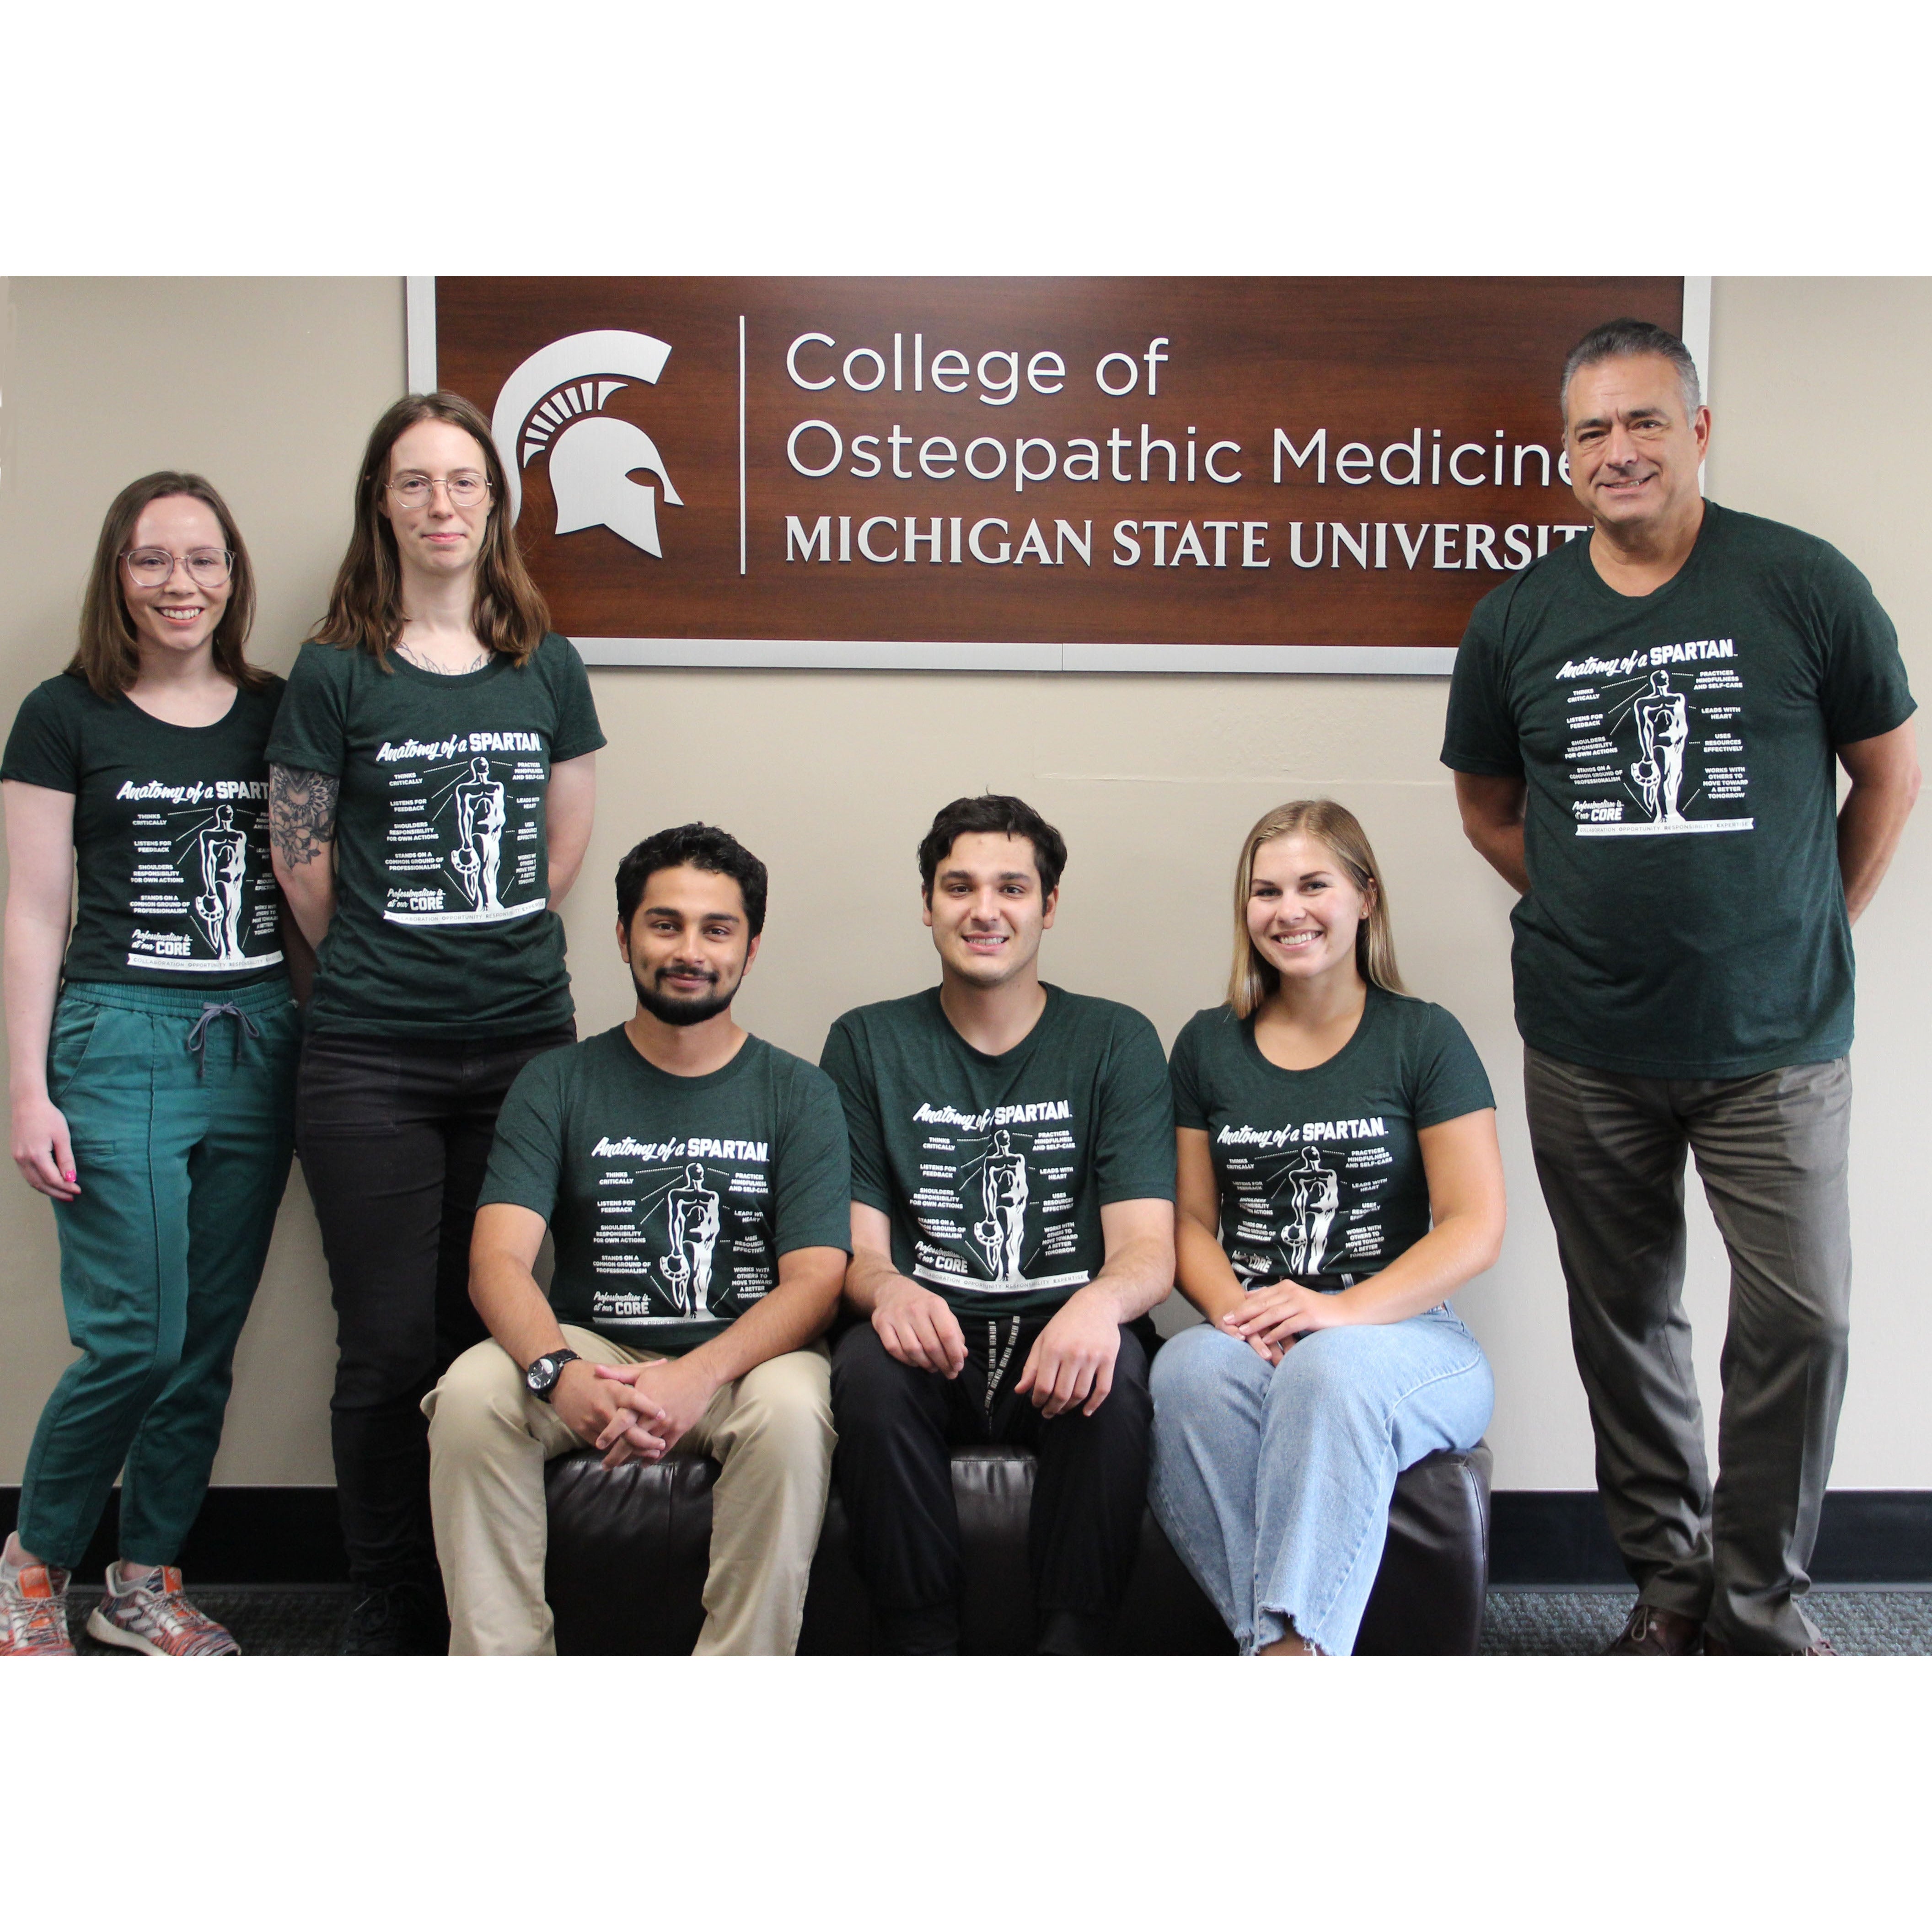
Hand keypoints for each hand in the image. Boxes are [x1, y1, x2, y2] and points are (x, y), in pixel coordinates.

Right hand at [12, 1093, 78, 1199]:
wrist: (27, 1103)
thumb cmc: (48, 1117)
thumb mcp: (62, 1137)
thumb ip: (66, 1159)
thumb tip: (71, 1178)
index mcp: (36, 1155)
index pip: (53, 1179)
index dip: (66, 1187)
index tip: (79, 1190)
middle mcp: (23, 1159)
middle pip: (41, 1184)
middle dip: (57, 1193)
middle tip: (72, 1197)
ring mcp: (17, 1157)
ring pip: (32, 1181)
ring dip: (47, 1190)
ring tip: (62, 1194)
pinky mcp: (16, 1154)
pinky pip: (27, 1174)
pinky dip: (38, 1182)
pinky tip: (48, 1183)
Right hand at [552, 1360, 667, 1469]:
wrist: (559, 1381)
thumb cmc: (590, 1373)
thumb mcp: (614, 1369)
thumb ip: (641, 1369)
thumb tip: (664, 1362)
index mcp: (613, 1389)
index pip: (633, 1399)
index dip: (649, 1407)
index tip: (663, 1415)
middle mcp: (604, 1406)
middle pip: (627, 1429)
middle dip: (646, 1440)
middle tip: (661, 1444)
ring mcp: (593, 1421)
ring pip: (617, 1442)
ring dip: (635, 1450)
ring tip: (652, 1454)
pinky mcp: (584, 1430)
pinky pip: (603, 1445)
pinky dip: (618, 1451)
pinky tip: (631, 1454)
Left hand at [593, 1355, 717, 1460]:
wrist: (699, 1374)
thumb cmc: (668, 1373)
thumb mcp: (641, 1372)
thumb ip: (618, 1374)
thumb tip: (596, 1370)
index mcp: (641, 1401)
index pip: (622, 1421)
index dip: (610, 1434)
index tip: (598, 1445)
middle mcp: (653, 1416)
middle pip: (632, 1440)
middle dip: (617, 1455)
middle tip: (605, 1465)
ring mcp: (667, 1424)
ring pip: (647, 1446)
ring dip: (634, 1457)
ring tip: (621, 1464)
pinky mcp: (679, 1429)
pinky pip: (665, 1448)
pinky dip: (654, 1457)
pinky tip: (644, 1463)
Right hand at [873, 1275, 966, 1377]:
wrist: (893, 1290)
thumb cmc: (923, 1305)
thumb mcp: (942, 1312)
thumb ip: (954, 1332)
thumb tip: (962, 1354)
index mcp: (934, 1304)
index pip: (947, 1334)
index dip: (954, 1354)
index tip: (958, 1367)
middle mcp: (915, 1309)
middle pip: (931, 1345)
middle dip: (942, 1364)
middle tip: (948, 1373)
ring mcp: (896, 1316)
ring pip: (912, 1350)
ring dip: (925, 1364)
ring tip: (933, 1367)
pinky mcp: (881, 1323)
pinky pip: (894, 1349)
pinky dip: (906, 1360)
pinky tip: (915, 1361)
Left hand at [1015, 1290, 1120, 1417]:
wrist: (1096, 1306)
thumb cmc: (1065, 1323)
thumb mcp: (1043, 1339)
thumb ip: (1031, 1366)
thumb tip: (1020, 1390)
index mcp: (1053, 1349)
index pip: (1043, 1385)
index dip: (1038, 1400)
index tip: (1037, 1404)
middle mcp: (1073, 1354)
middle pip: (1062, 1394)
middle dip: (1053, 1408)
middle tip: (1049, 1413)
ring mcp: (1092, 1358)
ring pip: (1081, 1394)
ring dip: (1070, 1407)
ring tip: (1063, 1409)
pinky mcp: (1108, 1360)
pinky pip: (1102, 1389)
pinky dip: (1094, 1404)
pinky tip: (1086, 1411)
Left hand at [1222, 1281, 1354, 1353]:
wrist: (1343, 1311)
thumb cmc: (1316, 1308)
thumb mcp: (1292, 1299)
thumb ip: (1272, 1298)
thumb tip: (1247, 1296)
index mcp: (1286, 1287)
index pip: (1259, 1297)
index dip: (1242, 1307)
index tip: (1226, 1315)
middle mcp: (1292, 1293)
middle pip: (1262, 1304)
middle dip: (1243, 1313)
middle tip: (1226, 1321)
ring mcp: (1300, 1303)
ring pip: (1273, 1314)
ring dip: (1256, 1323)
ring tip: (1242, 1332)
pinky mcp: (1309, 1316)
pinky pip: (1288, 1325)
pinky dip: (1276, 1333)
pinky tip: (1266, 1340)